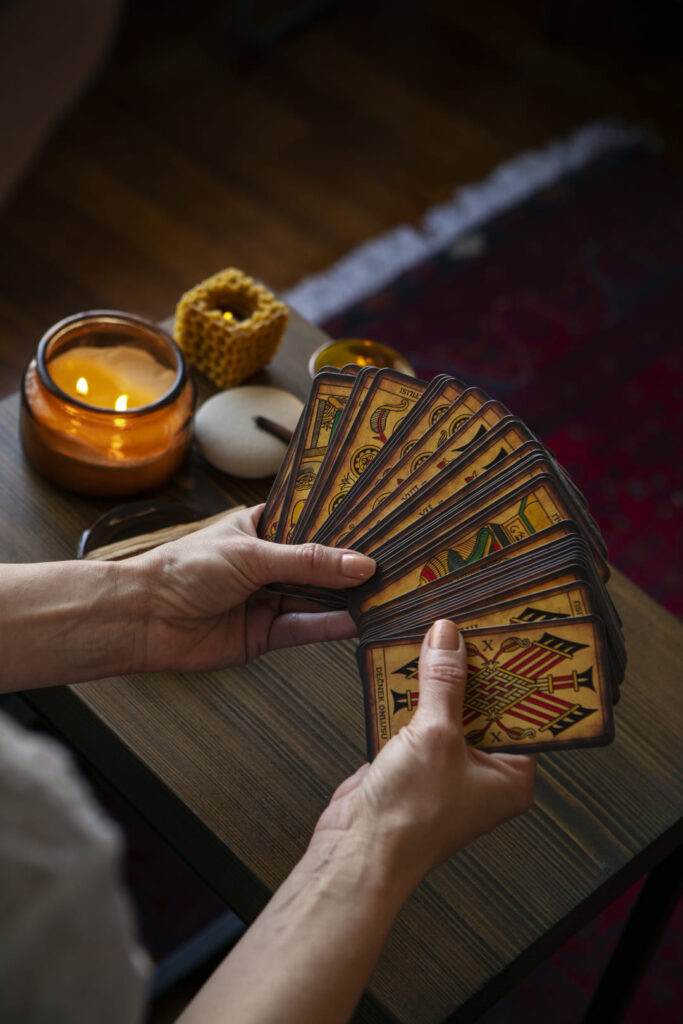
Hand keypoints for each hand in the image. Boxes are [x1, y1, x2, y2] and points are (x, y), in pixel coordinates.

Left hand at [134, 504, 374, 672]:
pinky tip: (356, 620)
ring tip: (386, 592)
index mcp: (261, 528)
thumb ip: (308, 561)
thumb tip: (360, 564)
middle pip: (319, 565)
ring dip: (346, 598)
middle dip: (351, 567)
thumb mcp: (252, 553)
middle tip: (394, 563)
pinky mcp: (265, 635)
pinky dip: (329, 626)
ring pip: (316, 598)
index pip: (311, 523)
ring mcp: (267, 600)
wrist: (144, 618)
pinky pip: (304, 628)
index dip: (342, 526)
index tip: (381, 525)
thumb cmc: (185, 569)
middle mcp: (267, 564)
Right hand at [313, 620, 535, 891]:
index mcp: (510, 775)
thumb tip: (449, 638)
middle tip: (465, 630)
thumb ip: (444, 682)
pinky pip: (417, 719)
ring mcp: (446, 768)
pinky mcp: (413, 764)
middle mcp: (483, 772)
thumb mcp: (435, 736)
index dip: (512, 673)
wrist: (357, 850)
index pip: (522, 711)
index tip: (504, 636)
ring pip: (446, 710)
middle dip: (468, 671)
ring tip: (434, 639)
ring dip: (435, 681)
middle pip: (482, 705)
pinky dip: (408, 697)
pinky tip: (403, 668)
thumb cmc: (409, 820)